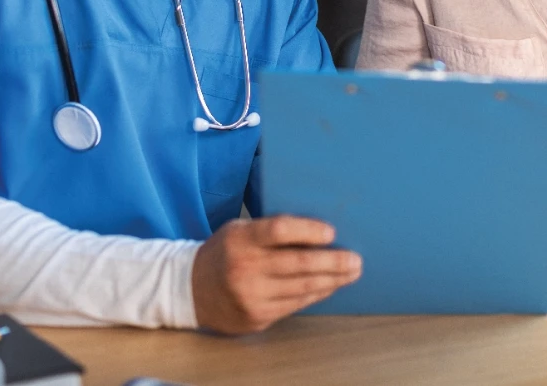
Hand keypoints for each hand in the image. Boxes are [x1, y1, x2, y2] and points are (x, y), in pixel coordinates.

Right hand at [192, 215, 361, 333]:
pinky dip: (315, 294)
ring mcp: (250, 296)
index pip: (279, 230)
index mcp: (241, 238)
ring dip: (331, 280)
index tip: (332, 231)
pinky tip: (329, 286)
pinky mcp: (256, 317)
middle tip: (355, 260)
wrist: (191, 289)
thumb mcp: (239, 230)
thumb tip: (318, 230)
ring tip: (351, 272)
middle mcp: (245, 268)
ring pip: (301, 287)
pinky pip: (294, 304)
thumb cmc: (225, 251)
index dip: (308, 230)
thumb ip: (269, 229)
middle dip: (332, 262)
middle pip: (297, 263)